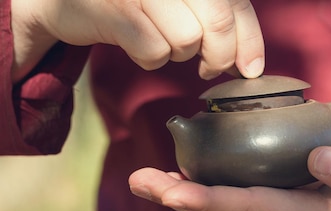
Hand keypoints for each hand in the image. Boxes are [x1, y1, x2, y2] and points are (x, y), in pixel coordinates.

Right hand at [11, 0, 263, 81]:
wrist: (65, 0)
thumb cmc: (134, 5)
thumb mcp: (180, 4)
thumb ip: (217, 21)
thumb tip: (250, 63)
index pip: (236, 3)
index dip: (250, 40)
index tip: (251, 69)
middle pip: (218, 21)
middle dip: (219, 56)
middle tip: (209, 69)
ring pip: (187, 40)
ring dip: (177, 54)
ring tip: (160, 42)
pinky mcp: (117, 9)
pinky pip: (154, 51)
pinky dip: (150, 59)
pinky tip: (138, 45)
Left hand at [128, 146, 330, 210]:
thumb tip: (318, 156)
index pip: (251, 210)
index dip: (210, 202)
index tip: (174, 192)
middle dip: (181, 200)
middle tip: (141, 181)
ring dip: (188, 197)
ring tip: (151, 181)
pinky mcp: (281, 210)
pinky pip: (240, 206)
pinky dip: (210, 195)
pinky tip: (188, 180)